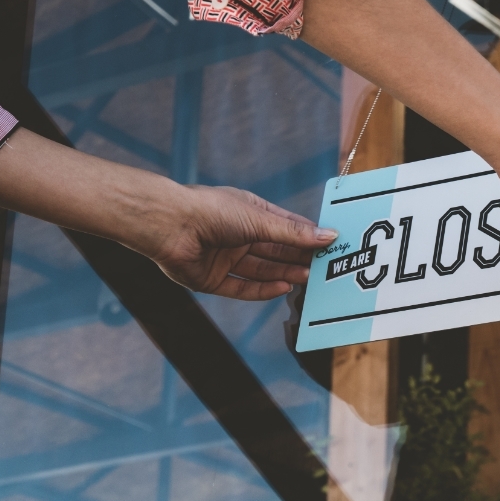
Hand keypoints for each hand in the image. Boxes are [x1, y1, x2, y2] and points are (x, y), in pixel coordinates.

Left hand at [146, 186, 337, 299]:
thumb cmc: (212, 210)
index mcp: (250, 213)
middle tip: (323, 267)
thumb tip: (328, 236)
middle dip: (298, 258)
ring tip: (308, 278)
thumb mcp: (259, 219)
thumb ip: (293, 233)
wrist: (168, 225)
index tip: (331, 244)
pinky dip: (262, 290)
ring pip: (261, 270)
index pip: (286, 227)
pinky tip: (282, 288)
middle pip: (275, 252)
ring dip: (285, 274)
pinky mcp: (212, 279)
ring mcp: (225, 258)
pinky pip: (241, 288)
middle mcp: (238, 236)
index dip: (307, 236)